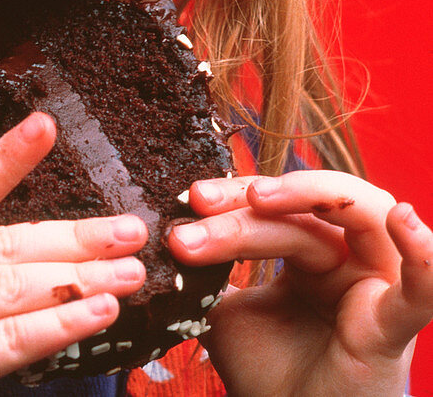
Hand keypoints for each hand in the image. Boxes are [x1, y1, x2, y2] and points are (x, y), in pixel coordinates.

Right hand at [0, 112, 147, 396]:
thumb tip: (27, 253)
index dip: (4, 158)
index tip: (47, 125)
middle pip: (1, 245)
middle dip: (73, 236)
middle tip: (131, 228)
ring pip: (9, 287)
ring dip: (78, 276)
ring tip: (129, 270)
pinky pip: (5, 343)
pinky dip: (57, 324)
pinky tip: (96, 312)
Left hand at [168, 171, 432, 396]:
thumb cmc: (269, 378)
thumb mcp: (228, 313)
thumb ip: (208, 273)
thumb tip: (165, 232)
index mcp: (315, 252)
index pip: (277, 203)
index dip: (233, 195)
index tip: (188, 198)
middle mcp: (350, 259)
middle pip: (306, 207)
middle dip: (250, 200)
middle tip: (200, 203)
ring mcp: (376, 287)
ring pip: (353, 217)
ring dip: (307, 196)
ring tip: (259, 197)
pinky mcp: (394, 326)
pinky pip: (422, 288)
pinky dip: (421, 251)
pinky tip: (401, 217)